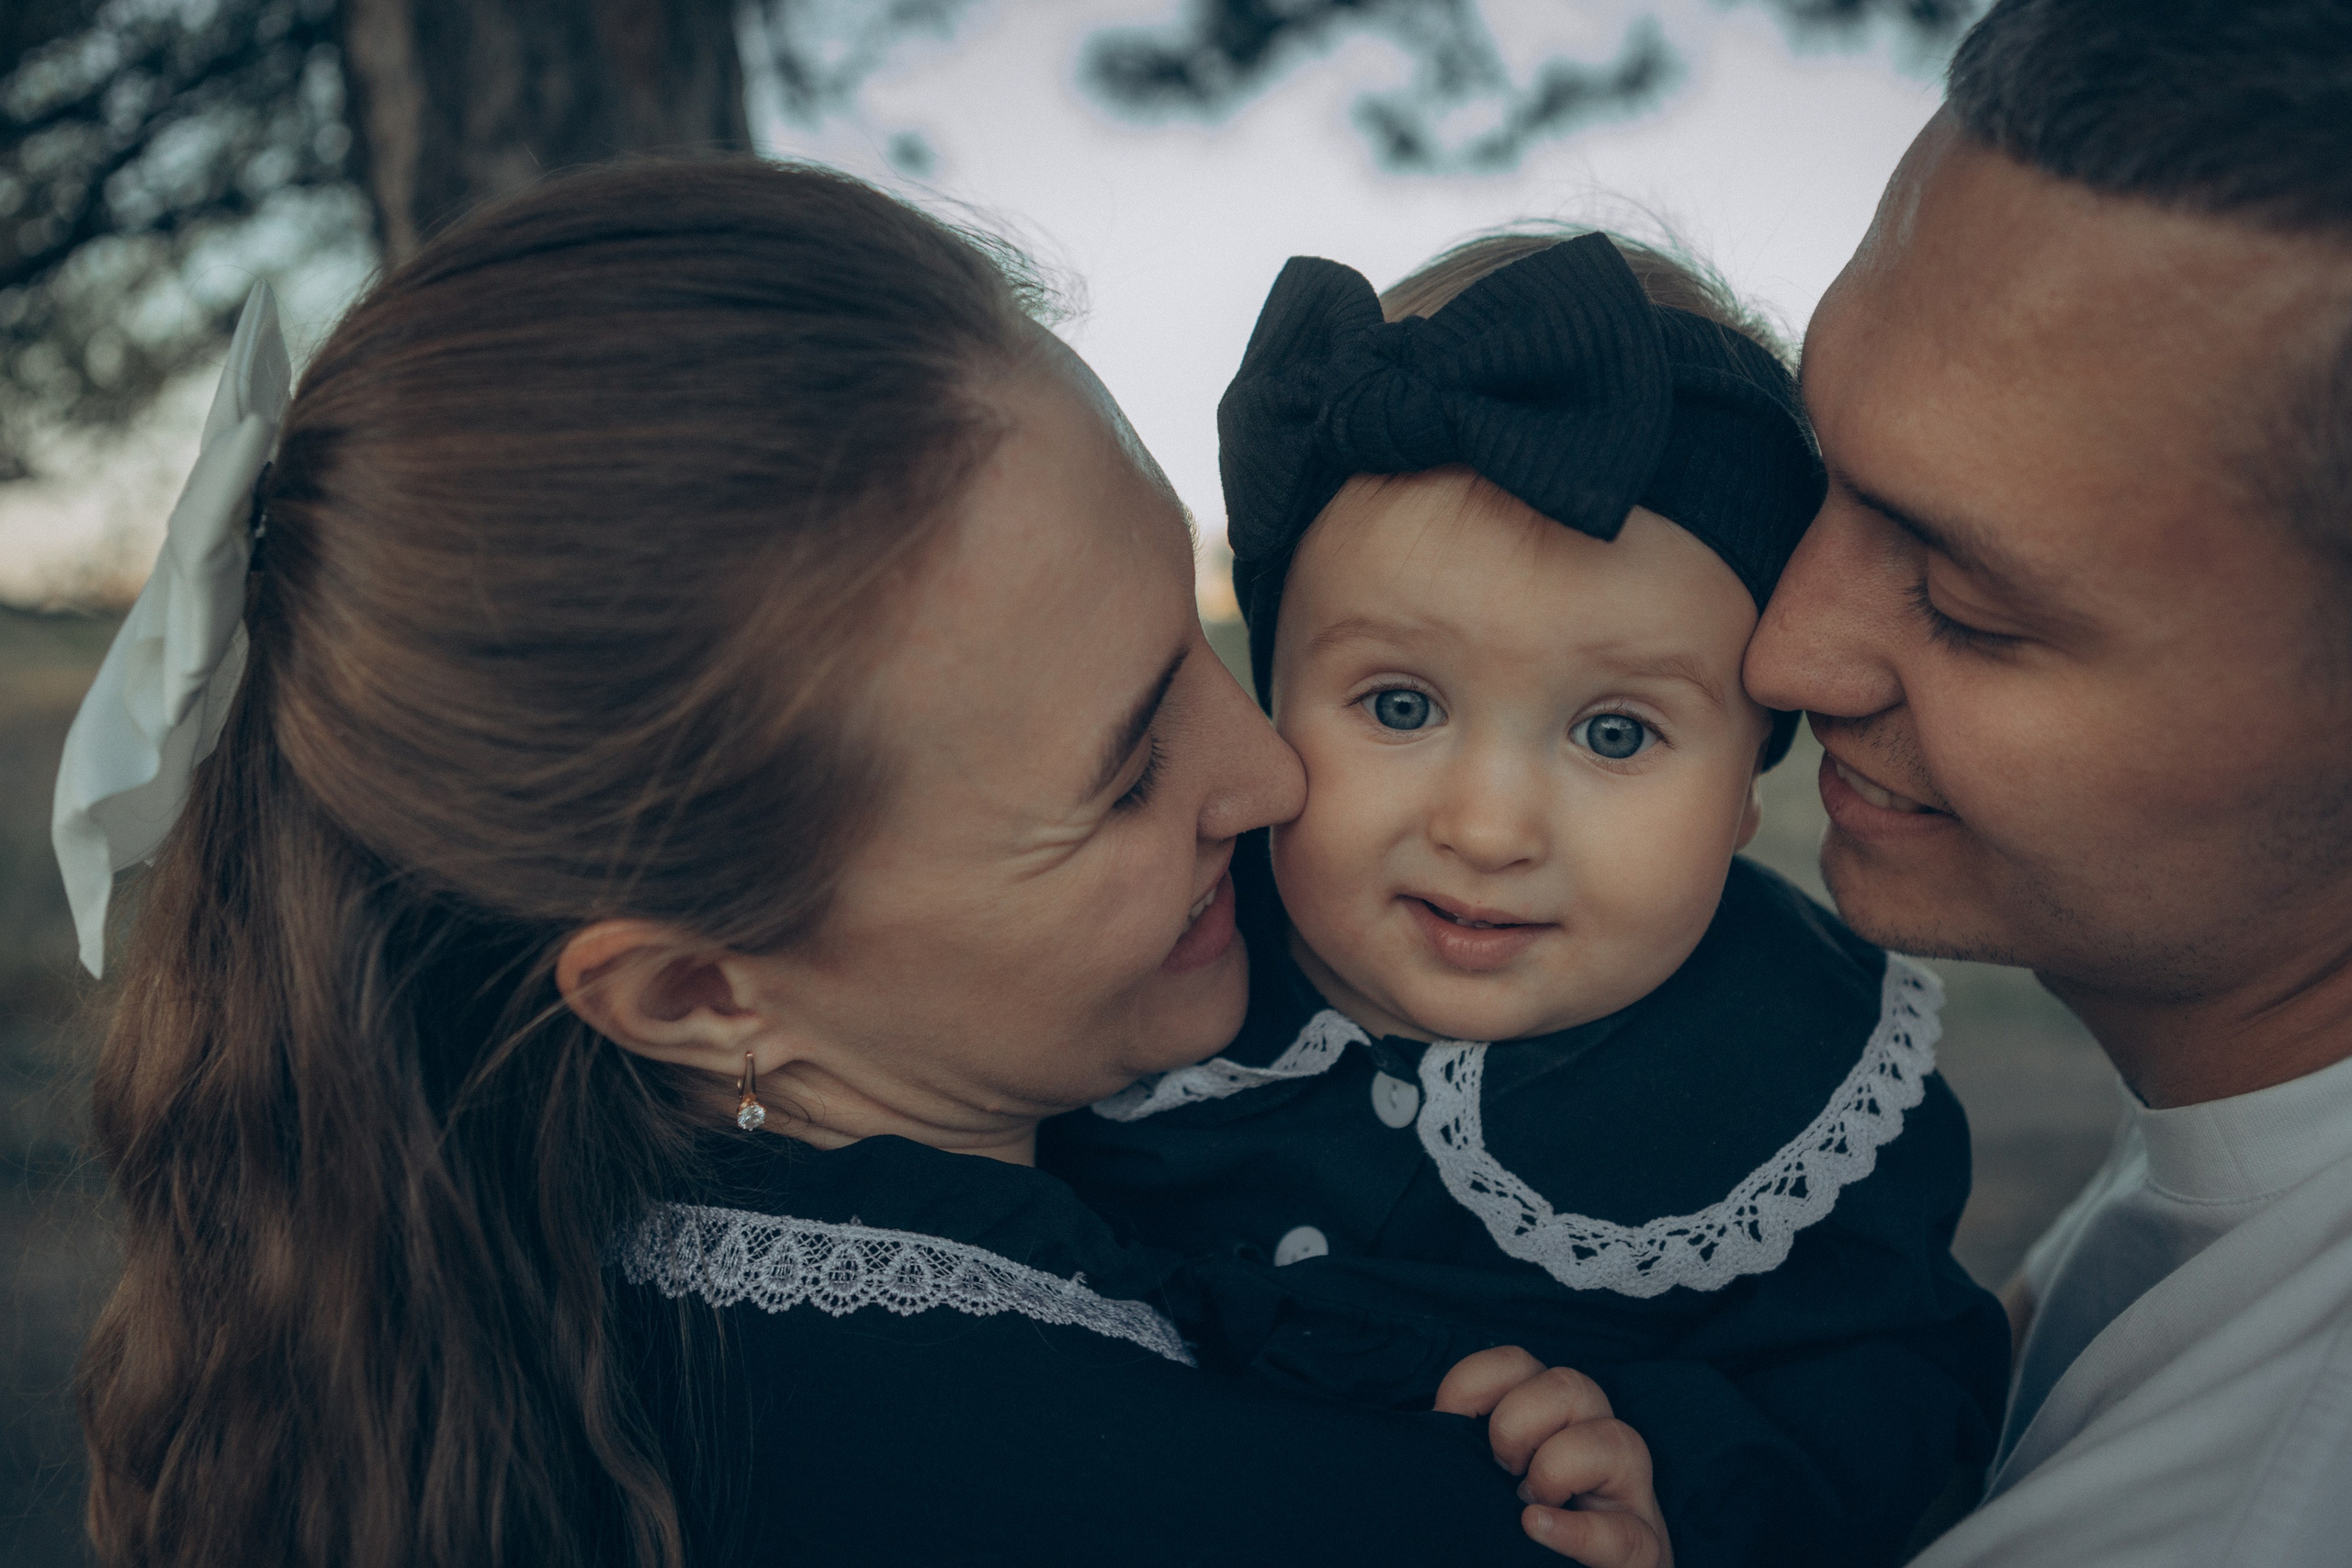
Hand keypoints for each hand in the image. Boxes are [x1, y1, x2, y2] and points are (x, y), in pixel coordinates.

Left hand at [1434, 1347, 1673, 1567]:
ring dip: (1556, 1468)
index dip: (1476, 1381)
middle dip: (1518, 1421)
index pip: (1519, 1363)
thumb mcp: (1484, 1478)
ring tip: (1525, 1507)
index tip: (1447, 1419)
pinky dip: (1577, 1530)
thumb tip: (1430, 1430)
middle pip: (1572, 1384)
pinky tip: (1535, 1527)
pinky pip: (1626, 1533)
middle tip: (1499, 1470)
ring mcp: (1628, 1495)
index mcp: (1553, 1418)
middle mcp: (1597, 1441)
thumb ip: (1466, 1449)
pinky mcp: (1644, 1551)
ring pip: (1618, 1440)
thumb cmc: (1513, 1533)